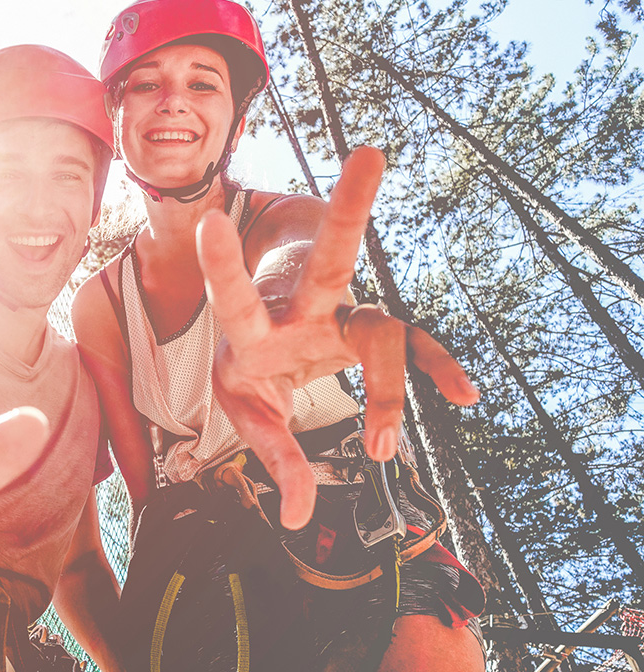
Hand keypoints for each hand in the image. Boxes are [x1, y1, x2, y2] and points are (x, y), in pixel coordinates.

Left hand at [196, 146, 477, 529]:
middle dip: (348, 210)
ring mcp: (343, 315)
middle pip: (329, 258)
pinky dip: (435, 370)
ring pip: (386, 326)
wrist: (272, 345)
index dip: (221, 264)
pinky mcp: (372, 332)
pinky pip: (415, 349)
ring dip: (390, 386)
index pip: (234, 294)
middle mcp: (303, 307)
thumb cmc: (248, 369)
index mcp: (253, 324)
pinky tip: (464, 395)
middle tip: (370, 152)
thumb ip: (271, 457)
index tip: (207, 220)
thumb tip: (296, 519)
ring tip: (382, 449)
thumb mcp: (244, 411)